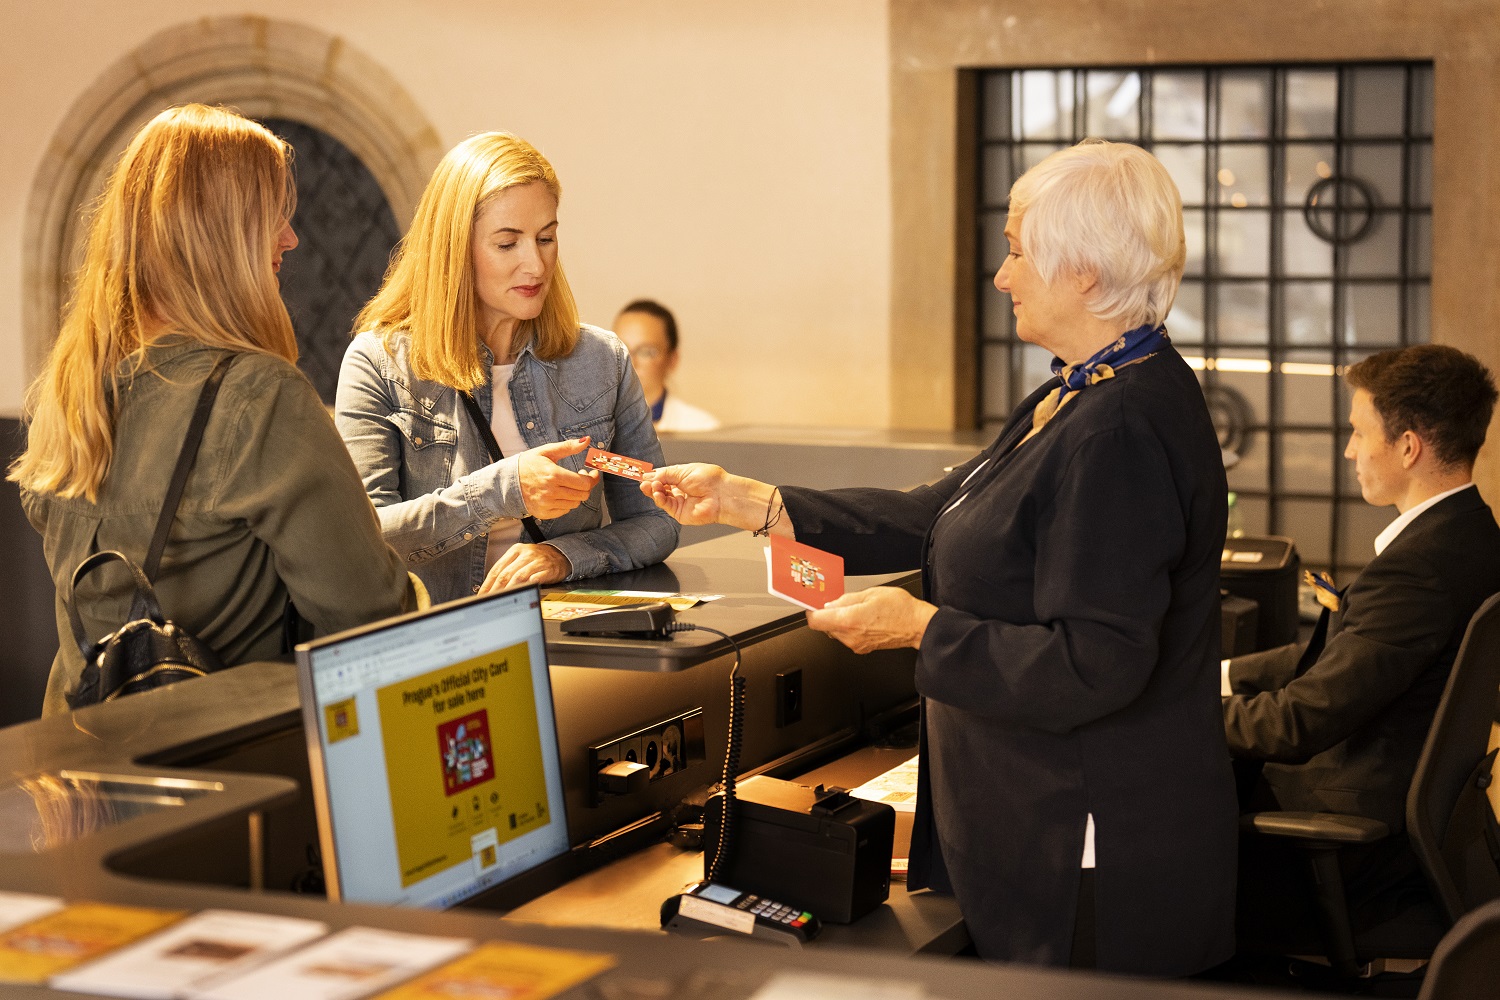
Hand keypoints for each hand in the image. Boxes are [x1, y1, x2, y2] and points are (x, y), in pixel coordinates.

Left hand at [479, 542, 570, 592]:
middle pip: (506, 573)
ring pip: (519, 576)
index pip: (497, 568)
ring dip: (509, 590)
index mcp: (516, 550)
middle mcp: (526, 554)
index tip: (482, 594)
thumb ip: (508, 570)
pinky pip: (536, 579)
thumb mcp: (521, 558)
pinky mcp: (549, 569)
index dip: (488, 583)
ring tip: (503, 599)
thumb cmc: (537, 559)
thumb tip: (491, 588)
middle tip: (490, 600)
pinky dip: (527, 586)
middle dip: (496, 589)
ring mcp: (538, 561)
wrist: (561, 555)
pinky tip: (522, 593)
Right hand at [516, 437, 597, 518]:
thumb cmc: (527, 464)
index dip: (592, 478)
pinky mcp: (544, 513)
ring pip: (575, 503)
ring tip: (568, 485)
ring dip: (576, 494)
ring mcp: (547, 504)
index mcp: (554, 475)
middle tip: (580, 477)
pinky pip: (565, 511)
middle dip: (585, 486)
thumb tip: (586, 440)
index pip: (585, 483)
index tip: (592, 473)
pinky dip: (566, 503)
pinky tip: (560, 493)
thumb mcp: (546, 451)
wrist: (506, 481)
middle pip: (582, 495)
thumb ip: (568, 446)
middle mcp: (551, 492)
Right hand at [639, 463, 729, 524]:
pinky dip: (659, 499)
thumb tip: (648, 476)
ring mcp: (679, 502)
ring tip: (650, 485)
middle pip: (659, 488)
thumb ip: (664, 474)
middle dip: (650, 484)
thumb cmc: (708, 479)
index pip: (663, 477)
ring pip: (660, 497)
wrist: (720, 494)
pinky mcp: (679, 513)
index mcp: (682, 477)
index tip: (642, 474)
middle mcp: (680, 490)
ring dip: (653, 491)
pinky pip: (665, 506)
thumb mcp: (682, 471)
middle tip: (642, 481)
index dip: (653, 476)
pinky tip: (657, 493)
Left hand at [805, 587, 937, 654]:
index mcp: (849, 620)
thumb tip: (831, 604)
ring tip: (858, 609)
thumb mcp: (871, 593)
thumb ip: (846, 599)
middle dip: (828, 614)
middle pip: (825, 627)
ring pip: (836, 632)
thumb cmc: (900, 609)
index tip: (813, 605)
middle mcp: (850, 636)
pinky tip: (863, 619)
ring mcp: (856, 645)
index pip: (816, 621)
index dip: (811, 611)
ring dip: (840, 621)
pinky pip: (847, 637)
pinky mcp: (862, 648)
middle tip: (840, 603)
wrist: (917, 626)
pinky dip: (850, 628)